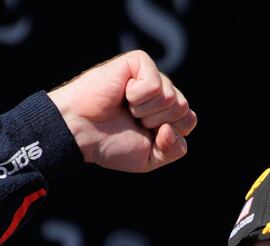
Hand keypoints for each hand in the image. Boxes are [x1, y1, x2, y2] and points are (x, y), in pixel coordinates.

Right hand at [48, 50, 196, 172]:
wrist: (81, 132)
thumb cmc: (109, 144)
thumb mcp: (149, 159)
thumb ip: (174, 150)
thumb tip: (170, 127)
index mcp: (165, 113)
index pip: (188, 121)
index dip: (169, 135)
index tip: (144, 136)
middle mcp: (160, 92)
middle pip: (183, 109)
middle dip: (156, 122)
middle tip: (131, 120)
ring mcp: (150, 75)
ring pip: (171, 98)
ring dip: (144, 111)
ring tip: (125, 108)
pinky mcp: (138, 62)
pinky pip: (155, 85)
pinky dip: (136, 96)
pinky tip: (122, 93)